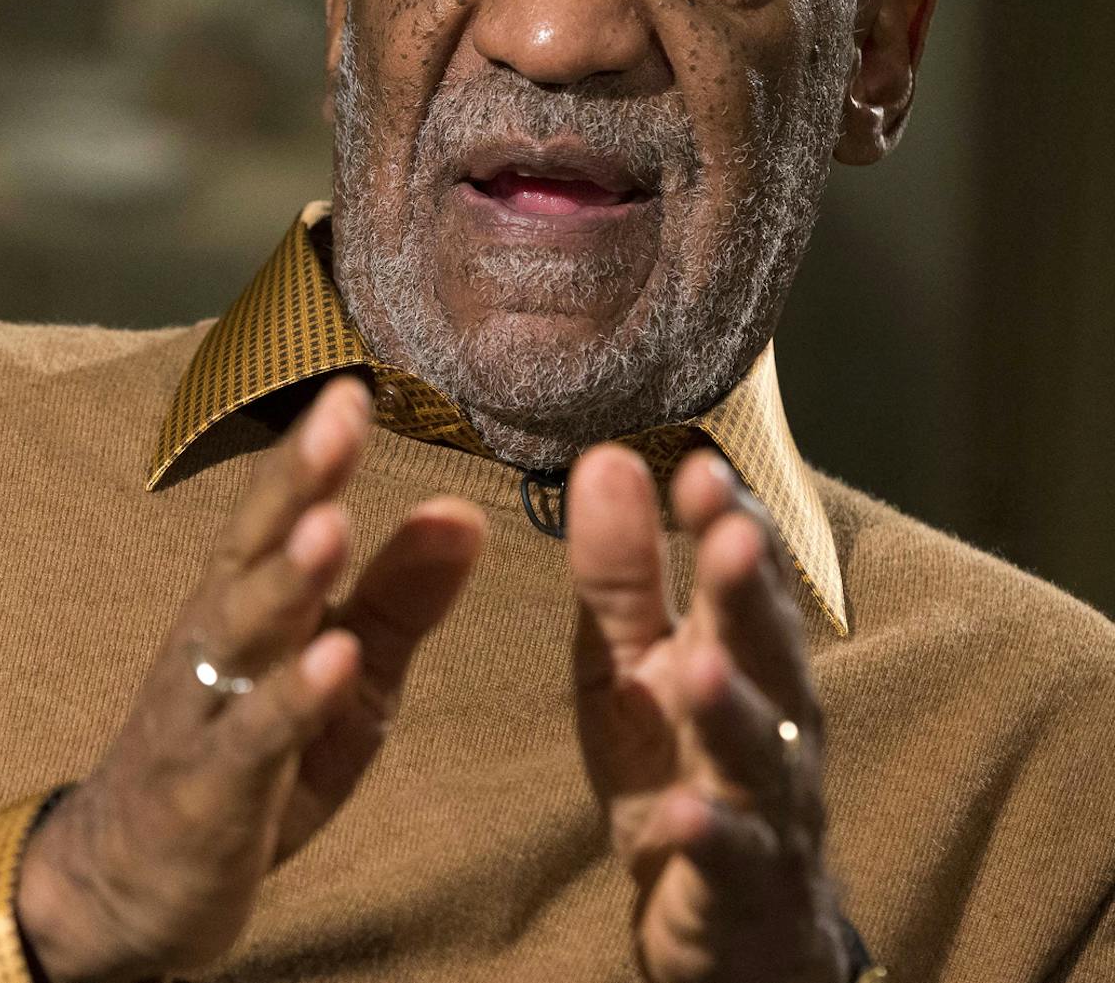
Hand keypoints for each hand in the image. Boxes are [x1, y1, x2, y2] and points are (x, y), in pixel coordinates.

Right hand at [16, 376, 484, 982]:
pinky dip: (292, 696)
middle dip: (296, 479)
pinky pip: (253, 736)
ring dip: (288, 577)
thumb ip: (399, 600)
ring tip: (334, 523)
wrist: (127, 884)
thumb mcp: (341, 682)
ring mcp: (204, 711)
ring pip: (243, 632)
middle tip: (339, 413)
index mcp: (246, 604)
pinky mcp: (208, 789)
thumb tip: (461, 511)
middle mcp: (213, 639)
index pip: (279, 513)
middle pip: (253, 548)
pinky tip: (334, 657)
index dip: (313, 451)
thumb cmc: (244, 765)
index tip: (355, 385)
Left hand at [567, 444, 850, 982]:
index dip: (729, 519)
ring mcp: (765, 803)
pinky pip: (732, 856)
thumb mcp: (631, 662)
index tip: (699, 465)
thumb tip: (607, 456)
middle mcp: (772, 718)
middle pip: (766, 647)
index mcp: (739, 652)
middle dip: (749, 591)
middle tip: (728, 533)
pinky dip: (709, 834)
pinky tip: (682, 816)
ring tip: (699, 665)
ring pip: (760, 750)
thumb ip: (620, 570)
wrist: (731, 922)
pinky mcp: (743, 882)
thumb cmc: (678, 764)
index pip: (744, 573)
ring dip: (733, 706)